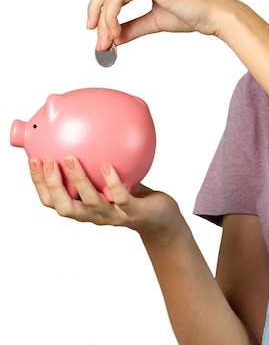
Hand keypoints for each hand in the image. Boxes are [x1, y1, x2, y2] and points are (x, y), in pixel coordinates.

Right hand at [28, 156, 180, 237]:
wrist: (160, 217)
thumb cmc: (132, 194)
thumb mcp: (112, 178)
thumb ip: (97, 163)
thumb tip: (89, 128)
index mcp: (84, 208)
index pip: (53, 201)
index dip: (40, 184)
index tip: (33, 160)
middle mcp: (94, 216)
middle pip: (65, 207)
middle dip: (52, 186)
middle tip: (47, 161)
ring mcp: (114, 215)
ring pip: (91, 202)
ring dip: (79, 180)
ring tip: (72, 158)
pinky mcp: (134, 212)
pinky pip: (121, 197)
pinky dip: (111, 182)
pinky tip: (106, 165)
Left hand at [87, 0, 232, 50]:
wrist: (214, 15)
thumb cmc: (191, 14)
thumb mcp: (154, 22)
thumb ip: (132, 28)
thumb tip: (113, 39)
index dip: (99, 14)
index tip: (99, 37)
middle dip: (98, 17)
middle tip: (99, 41)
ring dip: (107, 17)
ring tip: (110, 38)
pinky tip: (112, 15)